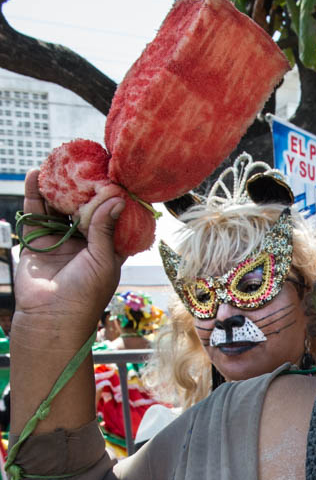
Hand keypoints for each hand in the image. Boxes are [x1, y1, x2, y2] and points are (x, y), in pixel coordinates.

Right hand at [14, 170, 124, 333]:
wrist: (50, 318)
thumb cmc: (84, 296)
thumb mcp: (102, 260)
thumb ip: (104, 228)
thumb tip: (116, 198)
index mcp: (106, 248)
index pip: (112, 216)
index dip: (112, 196)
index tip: (113, 173)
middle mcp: (83, 242)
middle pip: (83, 207)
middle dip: (83, 186)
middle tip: (83, 161)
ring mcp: (59, 240)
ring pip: (58, 206)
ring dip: (58, 186)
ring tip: (57, 162)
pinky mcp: (37, 240)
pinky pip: (36, 212)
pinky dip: (35, 193)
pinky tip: (36, 174)